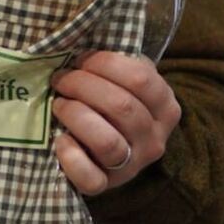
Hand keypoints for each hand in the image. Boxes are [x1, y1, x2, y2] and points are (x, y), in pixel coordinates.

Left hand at [50, 51, 179, 196]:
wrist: (110, 151)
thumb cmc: (111, 103)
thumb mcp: (123, 81)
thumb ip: (115, 63)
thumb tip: (81, 38)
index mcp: (165, 106)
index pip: (140, 78)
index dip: (103, 64)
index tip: (78, 59)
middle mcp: (154, 138)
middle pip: (121, 106)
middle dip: (82, 85)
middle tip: (60, 80)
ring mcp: (132, 165)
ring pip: (106, 141)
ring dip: (75, 116)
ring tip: (59, 105)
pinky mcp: (107, 185)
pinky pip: (90, 178)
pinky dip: (70, 157)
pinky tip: (60, 140)